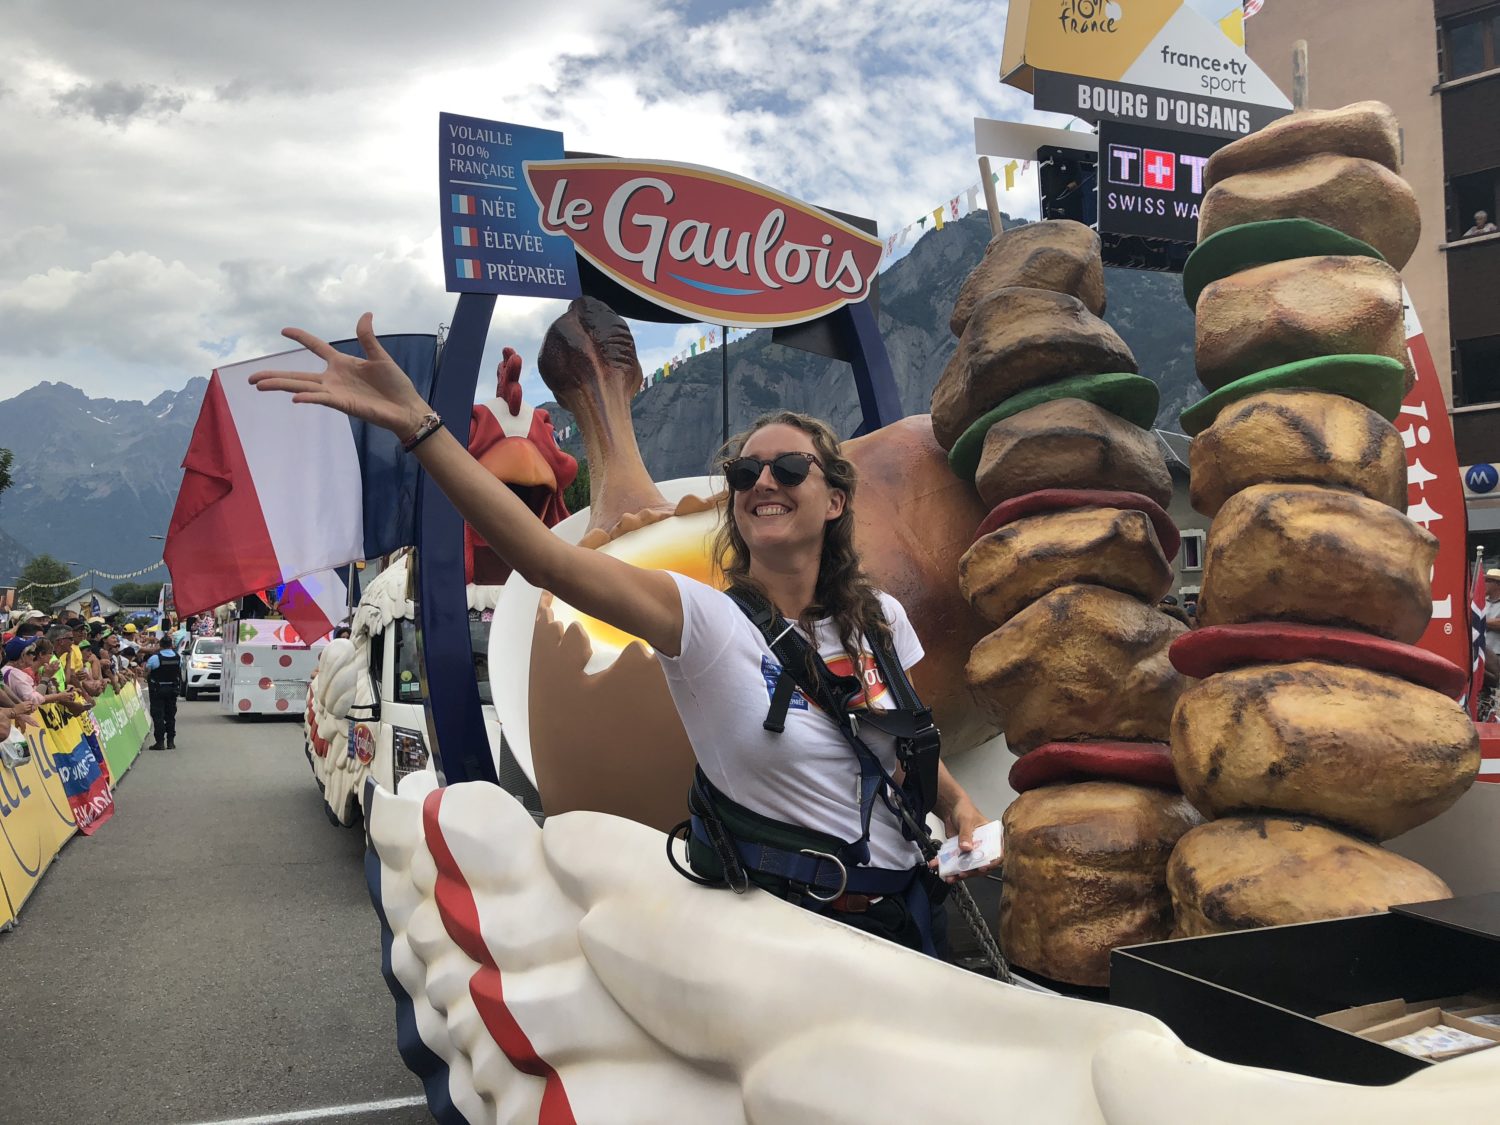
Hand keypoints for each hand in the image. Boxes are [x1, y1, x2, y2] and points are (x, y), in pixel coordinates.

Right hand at [248, 312, 431, 436]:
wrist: (406, 407)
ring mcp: (335, 392)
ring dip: (281, 385)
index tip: (284, 330)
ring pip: (301, 387)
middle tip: (251, 377)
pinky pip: (321, 399)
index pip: (316, 347)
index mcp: (342, 363)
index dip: (301, 338)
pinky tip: (294, 397)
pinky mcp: (342, 404)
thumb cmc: (395, 384)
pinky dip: (308, 397)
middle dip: (274, 375)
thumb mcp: (380, 356)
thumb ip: (367, 337)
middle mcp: (333, 378)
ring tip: (259, 384)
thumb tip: (366, 314)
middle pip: (298, 374)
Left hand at [929, 796, 1000, 883]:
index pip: (997, 854)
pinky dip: (949, 868)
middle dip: (972, 871)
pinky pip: (957, 863)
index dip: (992, 863)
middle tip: (963, 873)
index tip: (983, 867)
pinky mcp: (961, 853)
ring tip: (951, 876)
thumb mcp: (966, 820)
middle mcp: (984, 847)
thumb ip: (966, 834)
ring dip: (959, 873)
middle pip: (982, 864)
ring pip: (969, 867)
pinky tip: (943, 870)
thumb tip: (966, 848)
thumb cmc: (965, 809)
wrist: (951, 808)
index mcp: (992, 838)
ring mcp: (972, 851)